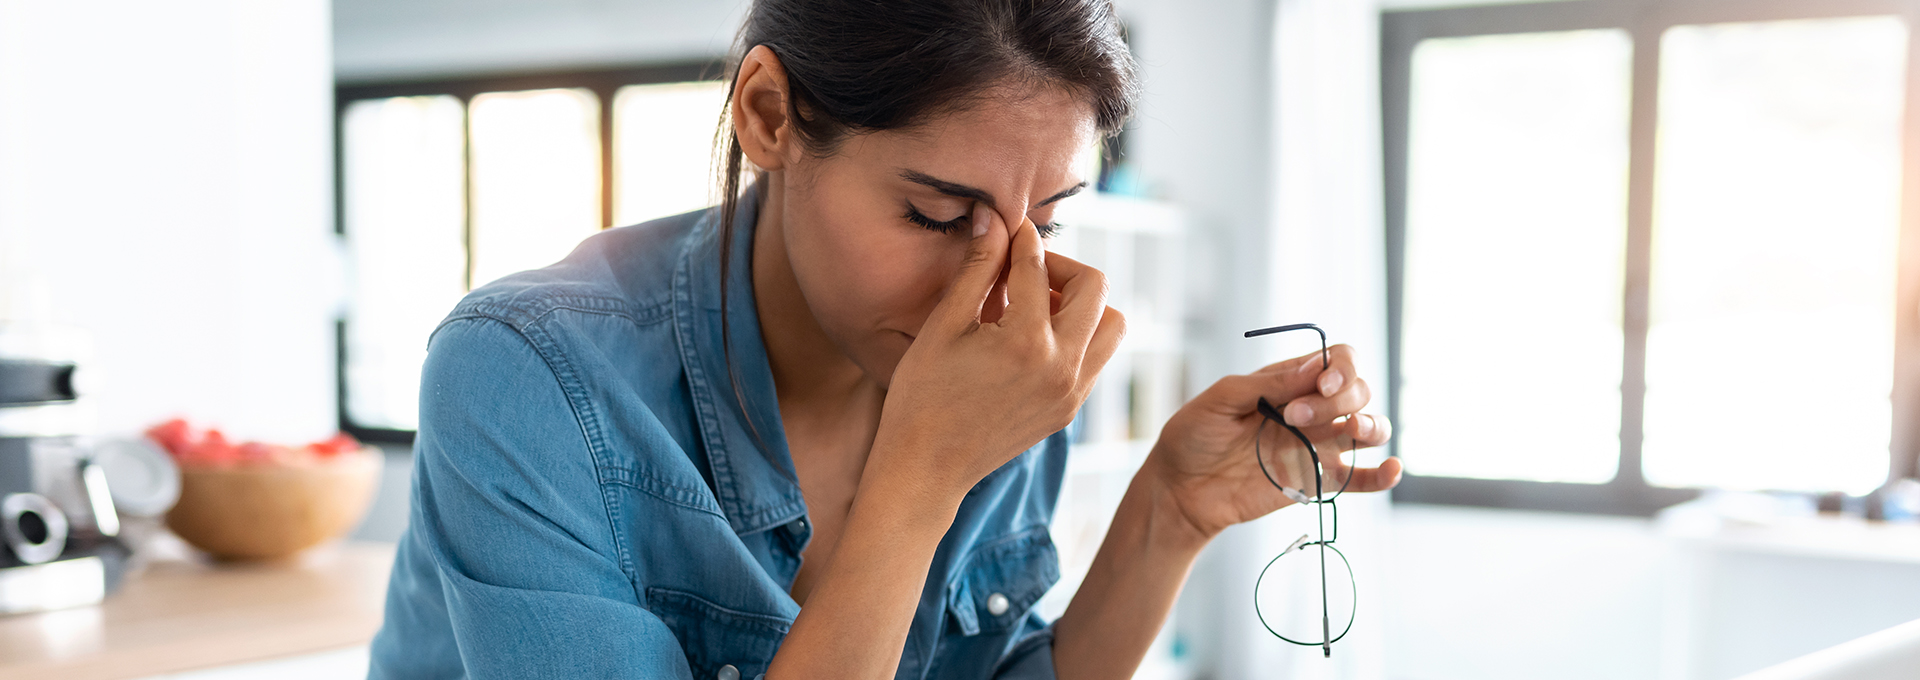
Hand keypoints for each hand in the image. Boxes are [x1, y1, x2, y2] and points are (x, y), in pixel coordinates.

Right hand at [871, 203, 1125, 500]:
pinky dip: (1078, 335)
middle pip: (1096, 288)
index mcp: (1027, 342)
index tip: (1008, 227)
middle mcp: (1062, 368)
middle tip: (1024, 270)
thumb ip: (977, 269)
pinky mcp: (1070, 410)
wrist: (926, 469)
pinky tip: (1034, 337)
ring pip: (1111, 325)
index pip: (1038, 267)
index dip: (1020, 238)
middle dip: (1062, 267)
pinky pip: (1096, 357)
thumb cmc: (922, 396)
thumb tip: (992, 217)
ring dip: (1082, 304)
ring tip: (1036, 305)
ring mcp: (1072, 393)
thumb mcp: (944, 325)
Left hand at [1145, 345, 1399, 538]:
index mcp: (1289, 381)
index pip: (1338, 361)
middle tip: (1294, 417)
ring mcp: (1318, 445)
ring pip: (1369, 428)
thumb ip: (1268, 383)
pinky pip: (1361, 478)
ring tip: (1352, 429)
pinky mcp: (1317, 481)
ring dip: (1371, 424)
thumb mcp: (1221, 399)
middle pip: (1357, 391)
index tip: (1320, 384)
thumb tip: (1315, 368)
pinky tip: (1391, 469)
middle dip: (1338, 398)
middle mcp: (1311, 409)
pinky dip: (1382, 474)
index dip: (1340, 368)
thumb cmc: (1193, 437)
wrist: (1180, 489)